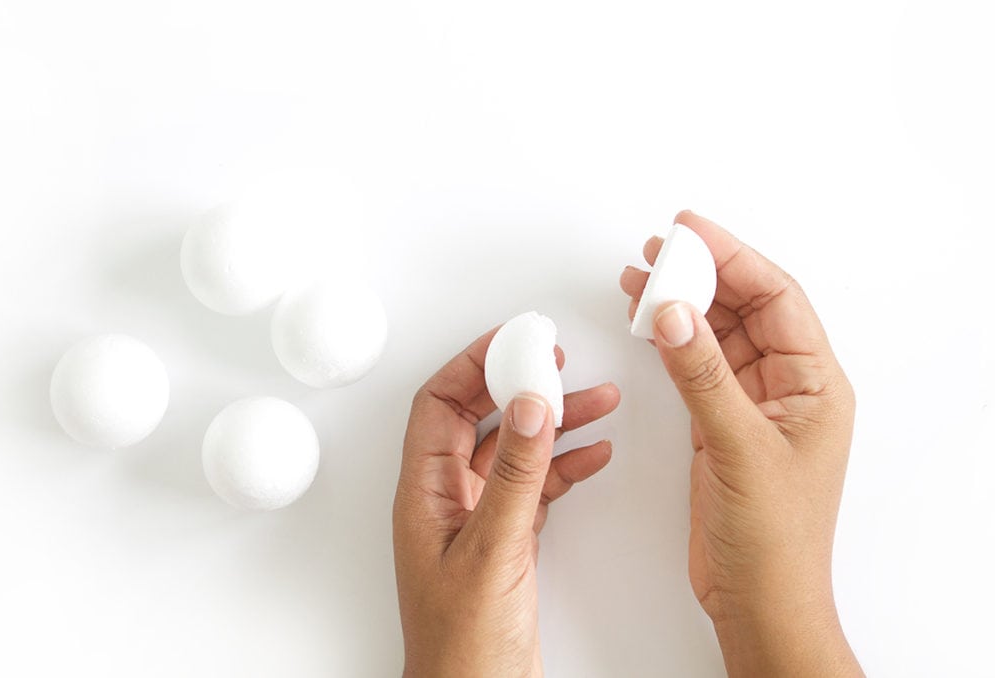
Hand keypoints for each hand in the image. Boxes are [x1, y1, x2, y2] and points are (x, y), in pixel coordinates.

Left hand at [393, 327, 619, 676]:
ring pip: (516, 451)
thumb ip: (515, 476)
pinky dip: (566, 466)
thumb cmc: (462, 647)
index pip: (439, 403)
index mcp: (424, 492)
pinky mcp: (508, 540)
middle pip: (480, 419)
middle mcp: (448, 498)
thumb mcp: (493, 550)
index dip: (473, 364)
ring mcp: (479, 518)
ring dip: (555, 424)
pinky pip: (537, 486)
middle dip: (520, 385)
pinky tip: (596, 454)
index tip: (515, 339)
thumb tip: (530, 405)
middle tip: (557, 360)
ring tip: (598, 399)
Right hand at [620, 211, 862, 676]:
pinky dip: (670, 342)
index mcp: (816, 384)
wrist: (756, 598)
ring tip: (641, 276)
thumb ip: (704, 375)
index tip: (689, 231)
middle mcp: (787, 387)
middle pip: (745, 307)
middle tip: (659, 249)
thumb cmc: (773, 538)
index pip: (776, 298)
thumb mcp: (739, 447)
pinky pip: (696, 366)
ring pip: (716, 334)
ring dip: (682, 305)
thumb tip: (675, 312)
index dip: (733, 258)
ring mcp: (750, 405)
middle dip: (703, 274)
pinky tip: (648, 323)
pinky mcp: (719, 425)